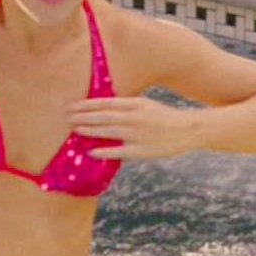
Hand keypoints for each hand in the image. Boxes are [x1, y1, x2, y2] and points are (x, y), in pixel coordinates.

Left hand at [68, 97, 199, 160]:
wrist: (188, 129)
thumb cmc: (164, 117)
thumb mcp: (144, 104)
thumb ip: (125, 106)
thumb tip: (103, 108)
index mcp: (134, 104)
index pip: (104, 103)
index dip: (86, 105)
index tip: (72, 106)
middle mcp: (134, 117)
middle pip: (102, 116)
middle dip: (83, 117)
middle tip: (67, 117)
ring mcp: (137, 133)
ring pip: (107, 131)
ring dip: (89, 130)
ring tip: (74, 130)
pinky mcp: (141, 149)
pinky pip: (118, 151)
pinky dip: (104, 151)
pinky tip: (91, 152)